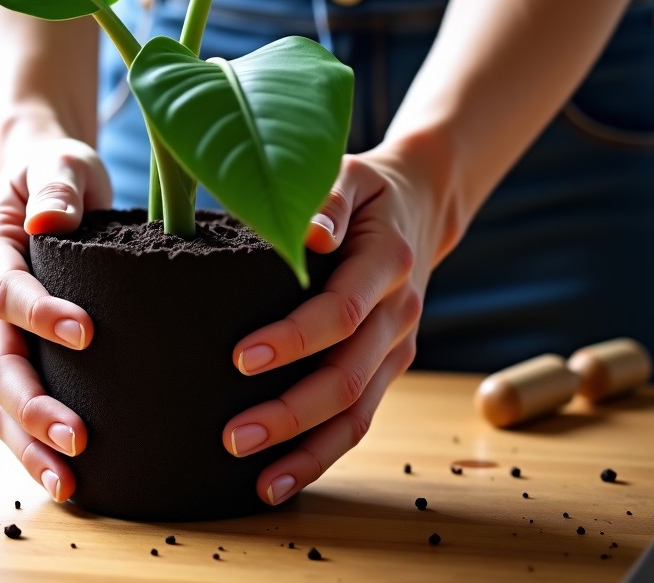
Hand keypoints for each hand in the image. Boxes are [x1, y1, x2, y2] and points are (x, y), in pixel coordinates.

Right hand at [0, 138, 111, 501]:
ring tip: (69, 479)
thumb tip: (49, 221)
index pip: (5, 290)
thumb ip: (58, 186)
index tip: (87, 332)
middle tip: (78, 435)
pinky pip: (11, 411)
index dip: (40, 314)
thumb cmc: (58, 175)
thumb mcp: (61, 163)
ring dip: (28, 441)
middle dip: (32, 403)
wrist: (46, 190)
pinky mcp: (12, 359)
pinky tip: (68, 478)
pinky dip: (31, 445)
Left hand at [222, 139, 456, 504]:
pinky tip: (281, 478)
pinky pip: (360, 418)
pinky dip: (323, 452)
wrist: (421, 203)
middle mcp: (400, 313)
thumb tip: (309, 232)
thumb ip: (329, 200)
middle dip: (290, 412)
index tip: (239, 357)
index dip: (293, 340)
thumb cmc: (368, 188)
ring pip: (358, 413)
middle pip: (348, 376)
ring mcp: (399, 346)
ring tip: (256, 480)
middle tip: (231, 435)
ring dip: (307, 449)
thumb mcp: (350, 173)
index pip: (340, 312)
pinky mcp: (390, 364)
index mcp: (388, 263)